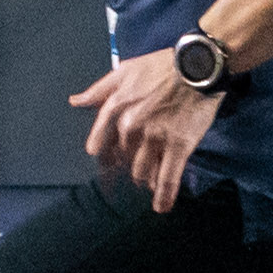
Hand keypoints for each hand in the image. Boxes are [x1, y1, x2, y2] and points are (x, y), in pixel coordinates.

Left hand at [78, 52, 220, 208]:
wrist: (198, 66)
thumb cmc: (162, 66)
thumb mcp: (125, 70)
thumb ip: (99, 90)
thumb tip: (75, 102)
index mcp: (116, 109)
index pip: (100, 146)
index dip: (104, 160)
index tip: (108, 168)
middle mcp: (131, 127)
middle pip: (122, 161)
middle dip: (127, 169)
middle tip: (134, 174)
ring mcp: (155, 139)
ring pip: (142, 173)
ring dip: (144, 182)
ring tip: (148, 186)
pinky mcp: (178, 147)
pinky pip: (168, 178)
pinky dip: (164, 196)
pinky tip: (162, 207)